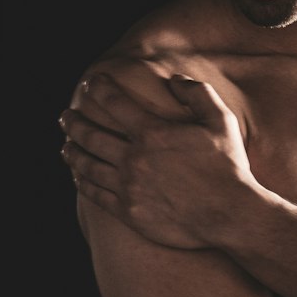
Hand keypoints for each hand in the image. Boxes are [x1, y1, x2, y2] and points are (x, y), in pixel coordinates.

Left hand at [59, 69, 256, 248]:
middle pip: (90, 135)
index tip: (91, 83)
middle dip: (73, 122)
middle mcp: (135, 158)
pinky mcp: (129, 211)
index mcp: (153, 133)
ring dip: (72, 151)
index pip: (114, 103)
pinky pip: (95, 194)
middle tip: (65, 116)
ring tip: (65, 145)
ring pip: (87, 165)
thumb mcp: (221, 121)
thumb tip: (174, 80)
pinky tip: (78, 174)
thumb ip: (198, 94)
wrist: (231, 215)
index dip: (99, 89)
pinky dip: (82, 181)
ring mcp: (129, 187)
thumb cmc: (229, 166)